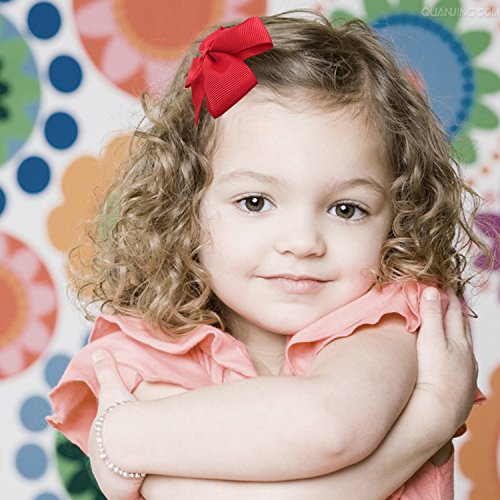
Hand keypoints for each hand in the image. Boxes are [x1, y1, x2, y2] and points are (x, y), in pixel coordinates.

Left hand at [88, 349, 144, 499]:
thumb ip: (106, 370)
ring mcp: (110, 482)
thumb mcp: (112, 388)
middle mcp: (100, 465)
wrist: (125, 439)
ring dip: (131, 477)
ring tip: (145, 472)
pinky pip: (132, 495)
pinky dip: (138, 492)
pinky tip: (147, 487)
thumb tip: (98, 352)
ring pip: (122, 481)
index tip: (126, 437)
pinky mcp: (122, 495)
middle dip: (121, 461)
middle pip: (112, 463)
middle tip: (136, 457)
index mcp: (98, 441)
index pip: (106, 442)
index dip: (116, 440)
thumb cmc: (118, 414)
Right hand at [415, 287, 478, 435]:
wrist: (438, 413)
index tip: (442, 284)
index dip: (448, 296)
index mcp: (459, 340)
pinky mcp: (463, 388)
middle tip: (451, 299)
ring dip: (459, 333)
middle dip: (457, 312)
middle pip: (463, 327)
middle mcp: (467, 354)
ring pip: (466, 346)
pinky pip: (464, 363)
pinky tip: (456, 360)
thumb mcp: (429, 340)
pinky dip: (459, 354)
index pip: (454, 312)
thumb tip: (431, 290)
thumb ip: (430, 315)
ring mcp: (467, 372)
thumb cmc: (433, 376)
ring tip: (455, 327)